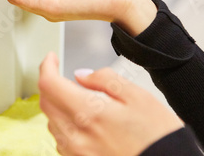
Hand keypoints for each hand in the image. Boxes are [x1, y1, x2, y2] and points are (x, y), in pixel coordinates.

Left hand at [38, 52, 182, 155]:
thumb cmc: (158, 136)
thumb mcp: (137, 95)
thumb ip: (105, 79)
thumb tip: (81, 75)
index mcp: (89, 113)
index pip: (49, 84)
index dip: (47, 65)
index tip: (52, 58)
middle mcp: (76, 136)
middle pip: (46, 102)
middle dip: (51, 83)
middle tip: (66, 76)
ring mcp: (76, 153)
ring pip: (52, 121)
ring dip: (58, 105)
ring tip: (82, 100)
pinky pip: (61, 140)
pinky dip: (66, 125)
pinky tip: (85, 122)